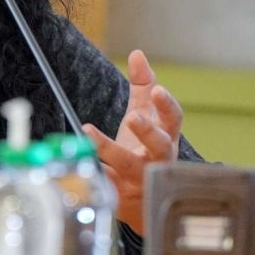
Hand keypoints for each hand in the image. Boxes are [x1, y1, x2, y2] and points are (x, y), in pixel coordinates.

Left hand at [83, 50, 183, 234]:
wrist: (143, 200)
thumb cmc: (145, 150)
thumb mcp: (146, 116)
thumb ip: (143, 86)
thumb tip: (138, 54)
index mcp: (165, 136)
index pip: (173, 119)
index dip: (167, 106)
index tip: (158, 90)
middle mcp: (156, 158)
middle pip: (159, 144)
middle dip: (148, 130)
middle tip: (133, 117)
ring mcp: (139, 177)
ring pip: (127, 165)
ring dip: (109, 148)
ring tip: (89, 131)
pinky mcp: (120, 194)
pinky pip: (105, 184)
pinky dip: (95, 173)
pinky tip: (81, 162)